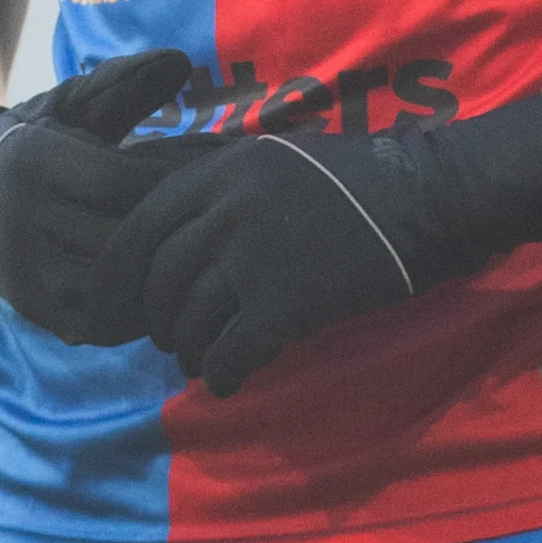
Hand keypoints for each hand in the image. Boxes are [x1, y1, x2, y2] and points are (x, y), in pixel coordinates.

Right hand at [0, 49, 195, 341]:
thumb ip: (124, 84)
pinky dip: (135, 310)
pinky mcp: (31, 307)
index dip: (170, 180)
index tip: (204, 175)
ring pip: (113, 284)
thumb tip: (179, 60)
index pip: (121, 181)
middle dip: (171, 228)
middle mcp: (23, 218)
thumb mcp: (71, 106)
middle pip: (121, 236)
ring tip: (195, 256)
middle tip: (214, 221)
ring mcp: (24, 269)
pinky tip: (158, 288)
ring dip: (158, 273)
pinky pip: (98, 321)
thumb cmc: (37, 145)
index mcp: (35, 161)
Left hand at [90, 98, 541, 395]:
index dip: (115, 275)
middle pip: (160, 279)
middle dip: (157, 319)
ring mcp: (254, 255)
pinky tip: (230, 384)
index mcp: (221, 170)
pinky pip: (229, 353)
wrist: (434, 196)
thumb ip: (225, 189)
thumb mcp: (279, 159)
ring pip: (191, 321)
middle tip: (171, 340)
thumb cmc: (366, 178)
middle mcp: (226, 208)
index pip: (140, 227)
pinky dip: (222, 375)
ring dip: (190, 351)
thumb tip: (178, 235)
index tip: (107, 308)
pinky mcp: (286, 302)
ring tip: (202, 362)